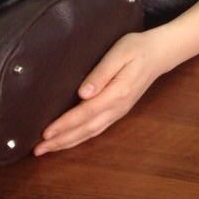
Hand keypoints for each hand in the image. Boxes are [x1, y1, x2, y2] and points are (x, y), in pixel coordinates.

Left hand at [33, 0, 198, 155]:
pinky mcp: (119, 110)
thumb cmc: (137, 48)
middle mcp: (118, 107)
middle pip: (86, 129)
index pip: (85, 113)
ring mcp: (120, 111)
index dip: (64, 124)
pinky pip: (97, 129)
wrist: (160, 53)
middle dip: (61, 141)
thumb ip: (101, 73)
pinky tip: (70, 139)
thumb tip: (83, 94)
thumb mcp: (119, 53)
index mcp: (117, 93)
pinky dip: (81, 137)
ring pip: (91, 132)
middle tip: (37, 150)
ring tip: (48, 149)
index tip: (45, 133)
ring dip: (69, 143)